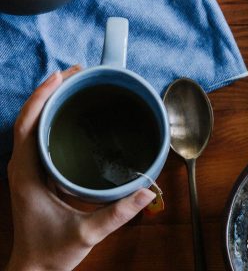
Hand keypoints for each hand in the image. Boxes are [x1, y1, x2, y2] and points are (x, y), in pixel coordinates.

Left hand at [7, 66, 155, 270]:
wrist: (34, 269)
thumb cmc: (52, 251)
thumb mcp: (87, 233)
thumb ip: (118, 213)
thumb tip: (148, 192)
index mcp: (27, 174)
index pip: (27, 125)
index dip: (42, 97)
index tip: (61, 76)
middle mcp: (22, 166)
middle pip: (29, 117)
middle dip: (49, 90)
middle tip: (77, 73)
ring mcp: (26, 169)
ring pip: (32, 124)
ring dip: (49, 101)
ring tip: (75, 84)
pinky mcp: (35, 173)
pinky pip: (38, 136)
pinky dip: (51, 117)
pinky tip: (71, 113)